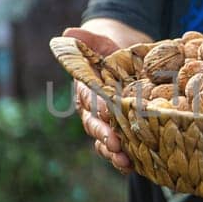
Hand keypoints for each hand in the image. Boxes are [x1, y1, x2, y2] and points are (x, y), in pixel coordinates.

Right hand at [65, 27, 131, 173]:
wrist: (128, 62)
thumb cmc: (113, 51)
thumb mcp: (102, 41)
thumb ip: (88, 39)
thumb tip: (67, 34)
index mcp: (86, 88)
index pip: (87, 98)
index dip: (95, 105)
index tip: (105, 111)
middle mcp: (92, 109)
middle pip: (93, 125)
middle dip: (103, 135)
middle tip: (114, 143)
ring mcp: (105, 123)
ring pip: (104, 141)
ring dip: (112, 153)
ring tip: (124, 161)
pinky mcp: (121, 132)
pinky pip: (119, 149)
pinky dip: (124, 160)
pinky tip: (134, 167)